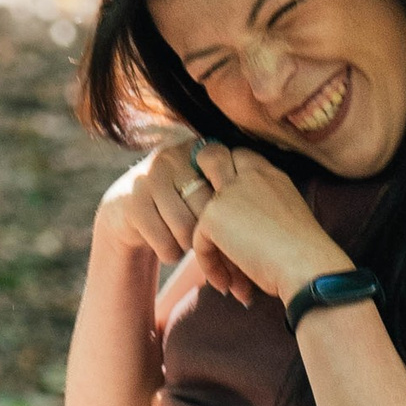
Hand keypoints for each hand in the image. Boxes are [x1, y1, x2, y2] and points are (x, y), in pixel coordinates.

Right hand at [95, 142, 249, 299]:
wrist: (128, 210)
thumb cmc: (182, 203)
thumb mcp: (206, 188)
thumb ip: (232, 191)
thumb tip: (277, 212)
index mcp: (200, 149)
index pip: (228, 184)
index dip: (236, 216)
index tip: (242, 238)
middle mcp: (174, 156)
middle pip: (209, 209)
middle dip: (216, 238)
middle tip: (222, 256)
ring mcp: (151, 176)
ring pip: (187, 229)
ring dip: (191, 246)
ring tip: (191, 245)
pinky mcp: (134, 202)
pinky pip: (165, 242)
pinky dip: (171, 253)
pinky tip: (170, 247)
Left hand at [187, 143, 346, 307]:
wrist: (308, 266)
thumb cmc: (307, 254)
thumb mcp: (286, 217)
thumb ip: (262, 210)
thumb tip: (243, 231)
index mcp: (271, 175)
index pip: (241, 155)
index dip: (228, 173)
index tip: (228, 203)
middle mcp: (250, 176)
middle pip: (211, 155)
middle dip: (201, 179)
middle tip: (208, 217)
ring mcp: (229, 193)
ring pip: (196, 199)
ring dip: (207, 238)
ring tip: (226, 272)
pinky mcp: (213, 216)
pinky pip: (198, 241)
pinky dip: (211, 266)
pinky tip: (230, 284)